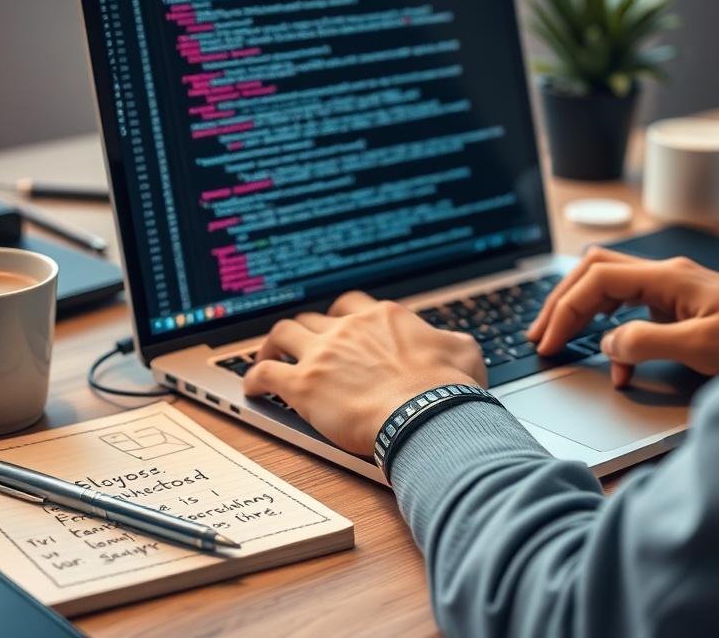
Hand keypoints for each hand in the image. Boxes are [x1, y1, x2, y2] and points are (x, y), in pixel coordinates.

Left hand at [243, 291, 486, 455]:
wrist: (426, 414)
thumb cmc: (448, 388)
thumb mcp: (464, 351)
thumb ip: (450, 341)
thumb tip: (453, 343)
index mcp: (383, 318)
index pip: (351, 304)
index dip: (340, 316)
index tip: (337, 327)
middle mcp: (349, 329)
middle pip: (313, 318)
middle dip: (306, 331)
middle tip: (303, 345)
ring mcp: (322, 354)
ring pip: (282, 334)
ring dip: (272, 344)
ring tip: (269, 355)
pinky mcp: (303, 384)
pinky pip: (265, 371)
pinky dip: (255, 377)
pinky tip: (253, 386)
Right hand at [526, 247, 718, 386]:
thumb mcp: (700, 346)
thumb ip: (646, 342)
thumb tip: (608, 345)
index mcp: (668, 277)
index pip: (597, 279)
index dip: (566, 309)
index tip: (550, 340)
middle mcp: (667, 276)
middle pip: (596, 274)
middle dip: (564, 302)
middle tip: (541, 333)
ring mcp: (674, 291)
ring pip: (611, 289)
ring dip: (584, 314)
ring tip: (562, 342)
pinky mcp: (681, 309)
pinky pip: (634, 313)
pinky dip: (616, 337)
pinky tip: (619, 366)